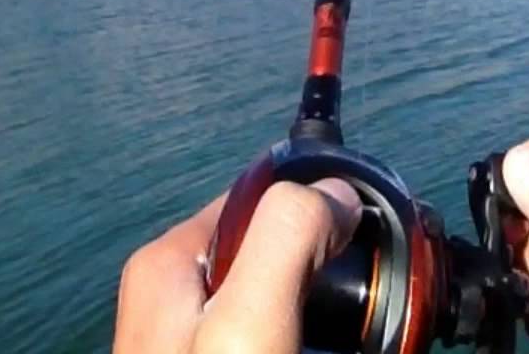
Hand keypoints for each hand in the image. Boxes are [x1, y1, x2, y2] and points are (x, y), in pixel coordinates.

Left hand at [113, 179, 361, 353]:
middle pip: (265, 247)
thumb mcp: (249, 318)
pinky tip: (321, 349)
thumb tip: (334, 190)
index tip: (361, 235)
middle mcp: (169, 295)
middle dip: (318, 265)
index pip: (255, 199)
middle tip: (360, 303)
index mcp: (167, 262)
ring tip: (349, 334)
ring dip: (315, 309)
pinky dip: (298, 337)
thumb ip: (287, 239)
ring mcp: (183, 337)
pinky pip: (262, 334)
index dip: (313, 206)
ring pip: (269, 294)